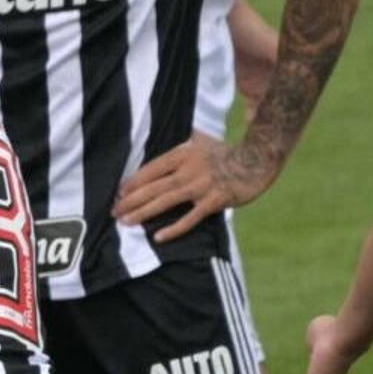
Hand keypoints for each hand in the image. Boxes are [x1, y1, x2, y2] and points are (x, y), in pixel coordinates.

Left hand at [109, 131, 271, 242]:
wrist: (258, 159)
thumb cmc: (227, 151)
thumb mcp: (201, 140)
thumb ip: (182, 142)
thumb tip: (167, 137)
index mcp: (183, 153)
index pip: (151, 169)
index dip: (133, 181)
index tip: (119, 192)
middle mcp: (189, 168)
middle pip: (154, 186)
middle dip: (131, 199)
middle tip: (114, 210)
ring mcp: (202, 185)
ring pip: (166, 200)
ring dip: (144, 212)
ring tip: (126, 222)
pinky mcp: (215, 201)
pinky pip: (190, 218)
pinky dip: (174, 228)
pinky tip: (158, 237)